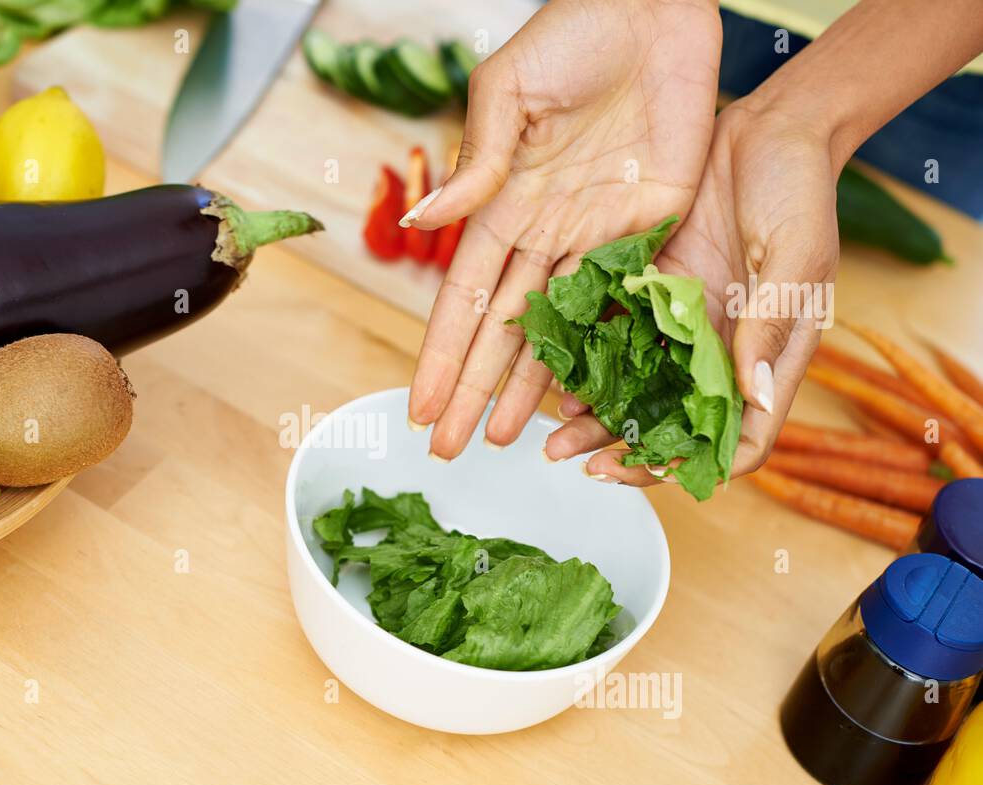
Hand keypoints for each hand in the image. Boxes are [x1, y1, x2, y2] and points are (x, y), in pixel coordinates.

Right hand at [405, 0, 721, 459]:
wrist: (654, 3)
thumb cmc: (573, 29)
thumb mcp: (508, 88)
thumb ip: (477, 161)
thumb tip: (422, 224)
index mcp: (503, 201)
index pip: (463, 297)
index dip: (440, 355)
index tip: (419, 406)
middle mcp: (546, 232)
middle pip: (502, 330)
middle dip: (473, 390)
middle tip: (450, 450)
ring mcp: (600, 236)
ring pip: (558, 332)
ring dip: (528, 387)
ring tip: (504, 441)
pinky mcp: (655, 229)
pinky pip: (626, 303)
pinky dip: (604, 350)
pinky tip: (584, 394)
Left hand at [549, 96, 839, 484]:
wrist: (766, 128)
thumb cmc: (799, 189)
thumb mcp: (796, 256)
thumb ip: (771, 323)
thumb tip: (753, 394)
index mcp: (766, 358)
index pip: (738, 439)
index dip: (695, 464)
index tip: (647, 469)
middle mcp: (718, 351)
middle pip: (670, 424)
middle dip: (623, 449)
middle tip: (571, 459)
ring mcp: (679, 324)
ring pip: (632, 388)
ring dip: (593, 413)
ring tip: (552, 429)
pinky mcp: (646, 290)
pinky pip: (610, 335)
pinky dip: (583, 357)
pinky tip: (551, 370)